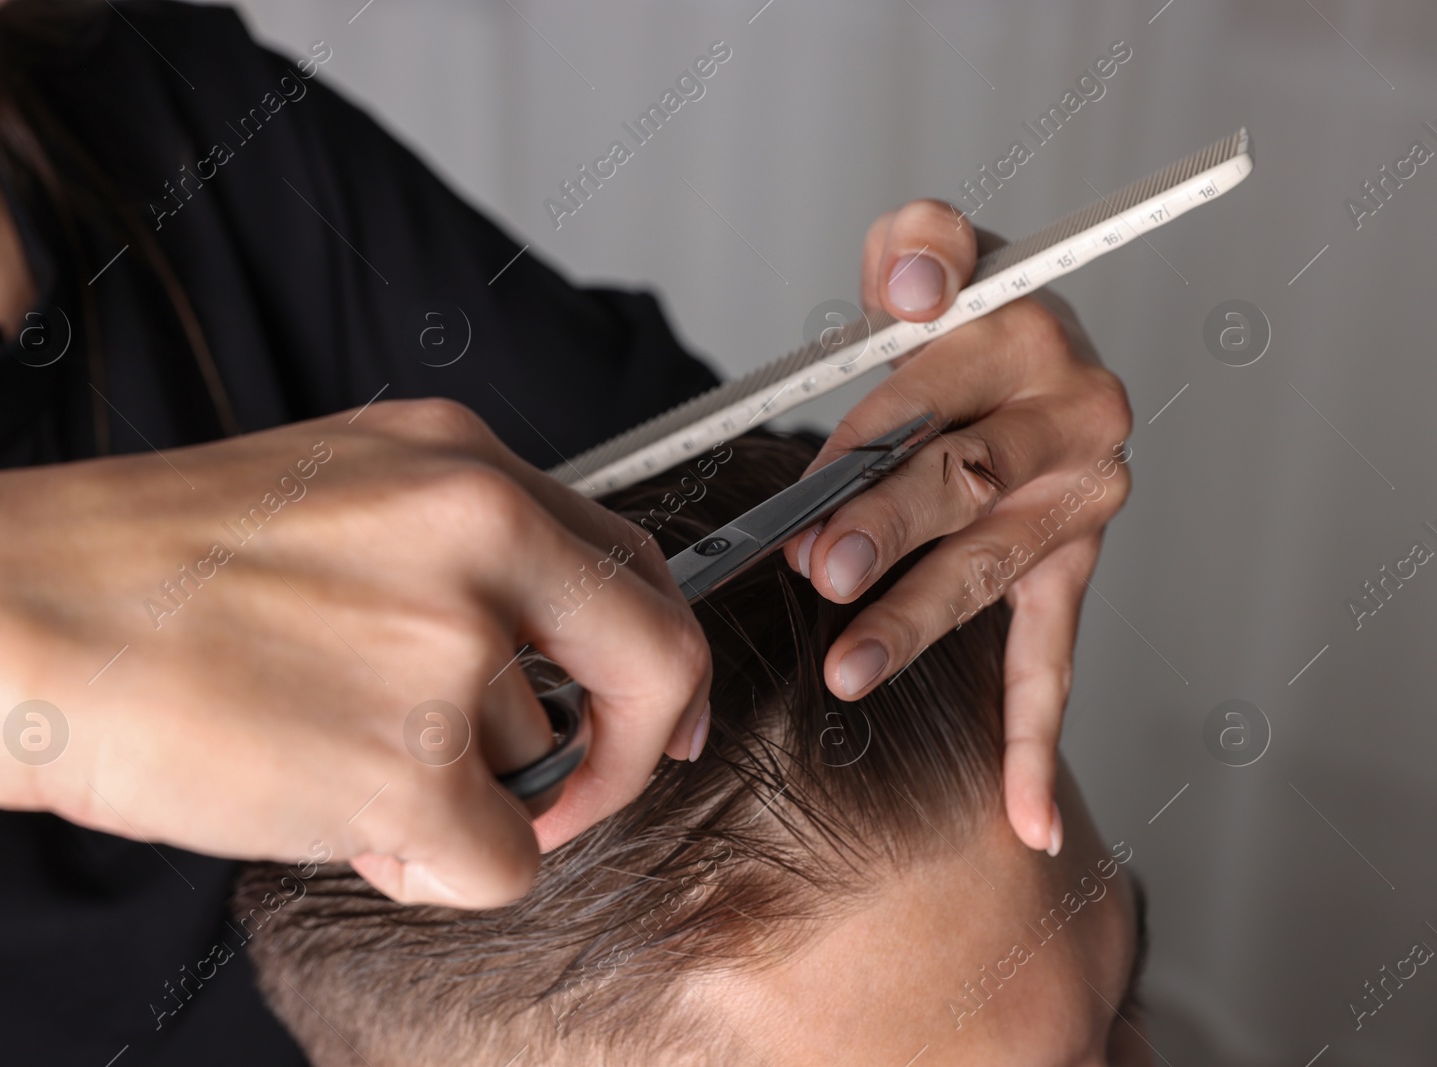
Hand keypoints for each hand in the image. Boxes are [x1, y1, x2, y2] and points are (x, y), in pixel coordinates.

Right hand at [0, 399, 709, 907]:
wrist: (2, 611)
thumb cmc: (138, 567)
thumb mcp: (330, 497)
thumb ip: (450, 555)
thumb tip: (530, 657)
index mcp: (460, 461)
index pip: (628, 560)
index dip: (652, 654)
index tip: (649, 711)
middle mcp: (480, 532)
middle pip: (649, 656)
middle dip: (627, 746)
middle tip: (565, 791)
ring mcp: (451, 643)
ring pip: (543, 770)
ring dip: (460, 798)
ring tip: (332, 767)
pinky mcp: (410, 761)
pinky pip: (501, 863)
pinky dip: (433, 870)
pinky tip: (336, 821)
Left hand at [782, 199, 1131, 854]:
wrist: (1016, 350)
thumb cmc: (956, 310)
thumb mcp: (929, 249)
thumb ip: (921, 245)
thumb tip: (918, 290)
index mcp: (1032, 340)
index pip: (935, 398)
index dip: (867, 442)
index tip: (810, 489)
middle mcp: (1074, 423)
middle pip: (965, 485)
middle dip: (886, 531)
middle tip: (823, 570)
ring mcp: (1079, 508)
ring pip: (990, 574)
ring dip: (920, 624)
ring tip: (851, 670)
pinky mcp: (1069, 571)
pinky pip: (1053, 662)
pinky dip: (1034, 743)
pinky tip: (1027, 822)